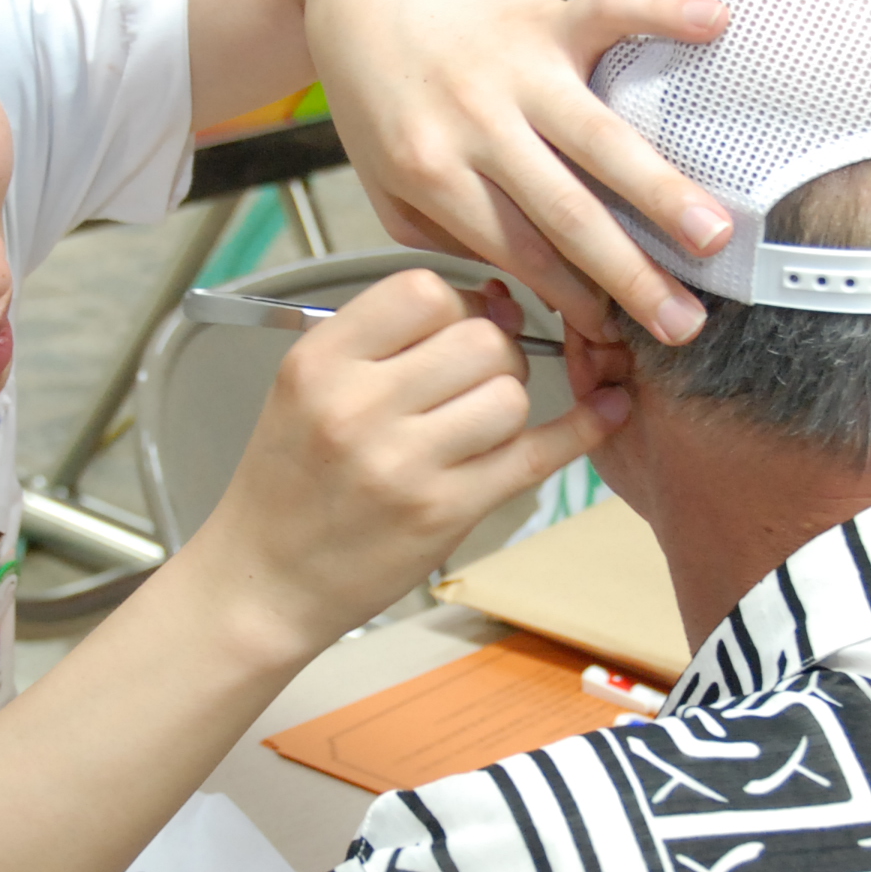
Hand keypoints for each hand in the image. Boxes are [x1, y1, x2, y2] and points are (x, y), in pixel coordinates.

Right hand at [191, 267, 626, 654]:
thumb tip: (500, 300)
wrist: (265, 581)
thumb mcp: (309, 389)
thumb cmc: (290, 483)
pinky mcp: (444, 512)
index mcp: (320, 362)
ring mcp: (404, 463)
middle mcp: (358, 406)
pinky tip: (605, 410)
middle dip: (494, 352)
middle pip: (479, 339)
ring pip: (509, 394)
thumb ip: (387, 341)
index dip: (458, 302)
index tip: (459, 326)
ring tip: (479, 425)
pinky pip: (535, 454)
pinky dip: (580, 428)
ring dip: (509, 403)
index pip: (423, 290)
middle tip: (475, 381)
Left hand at [302, 0, 734, 343]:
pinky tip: (715, 23)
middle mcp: (477, 123)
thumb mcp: (387, 190)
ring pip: (599, 137)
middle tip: (684, 323)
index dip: (574, 298)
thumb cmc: (383, 100)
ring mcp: (516, 66)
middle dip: (629, 273)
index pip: (521, 251)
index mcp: (433, 173)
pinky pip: (609, 11)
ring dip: (662, 189)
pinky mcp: (544, 15)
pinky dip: (662, 12)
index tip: (618, 333)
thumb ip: (450, 241)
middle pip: (566, 212)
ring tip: (715, 235)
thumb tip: (531, 291)